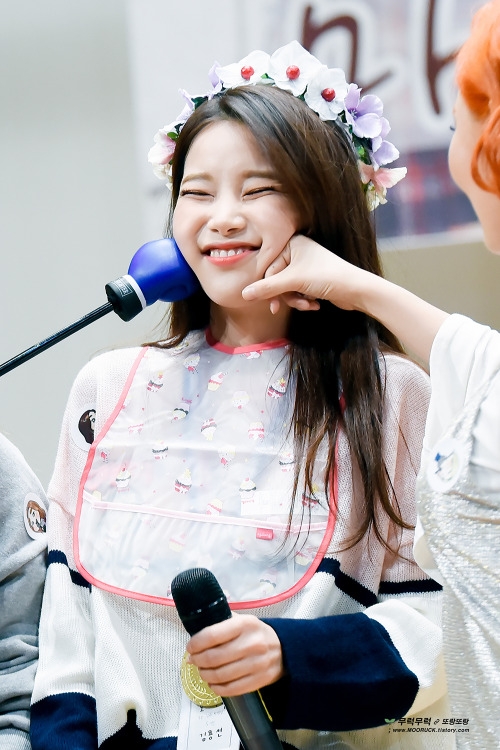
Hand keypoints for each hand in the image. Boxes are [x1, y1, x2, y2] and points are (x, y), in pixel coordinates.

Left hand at [186, 613, 283, 696]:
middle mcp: (252, 643)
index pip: (212, 635)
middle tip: (193, 660)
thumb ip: (222, 624)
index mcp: (245, 624)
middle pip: (214, 658)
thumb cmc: (256, 634)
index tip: (190, 647)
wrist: (285, 648)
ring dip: (205, 675)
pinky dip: (217, 688)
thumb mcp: (242, 620)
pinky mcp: (260, 680)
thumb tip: (196, 637)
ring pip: (221, 675)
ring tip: (202, 671)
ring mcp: (257, 664)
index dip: (196, 643)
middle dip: (198, 660)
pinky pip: (232, 689)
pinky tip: (213, 683)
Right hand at [242, 234, 364, 314]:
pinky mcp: (313, 278)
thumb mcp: (293, 282)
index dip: (269, 288)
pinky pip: (298, 290)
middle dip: (285, 295)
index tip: (272, 306)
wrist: (356, 289)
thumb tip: (244, 294)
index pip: (269, 268)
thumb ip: (267, 288)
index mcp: (292, 244)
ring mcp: (306, 266)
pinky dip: (304, 299)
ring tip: (308, 305)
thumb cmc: (326, 277)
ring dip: (296, 300)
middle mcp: (298, 251)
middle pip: (277, 279)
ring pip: (288, 287)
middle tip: (282, 309)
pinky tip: (315, 304)